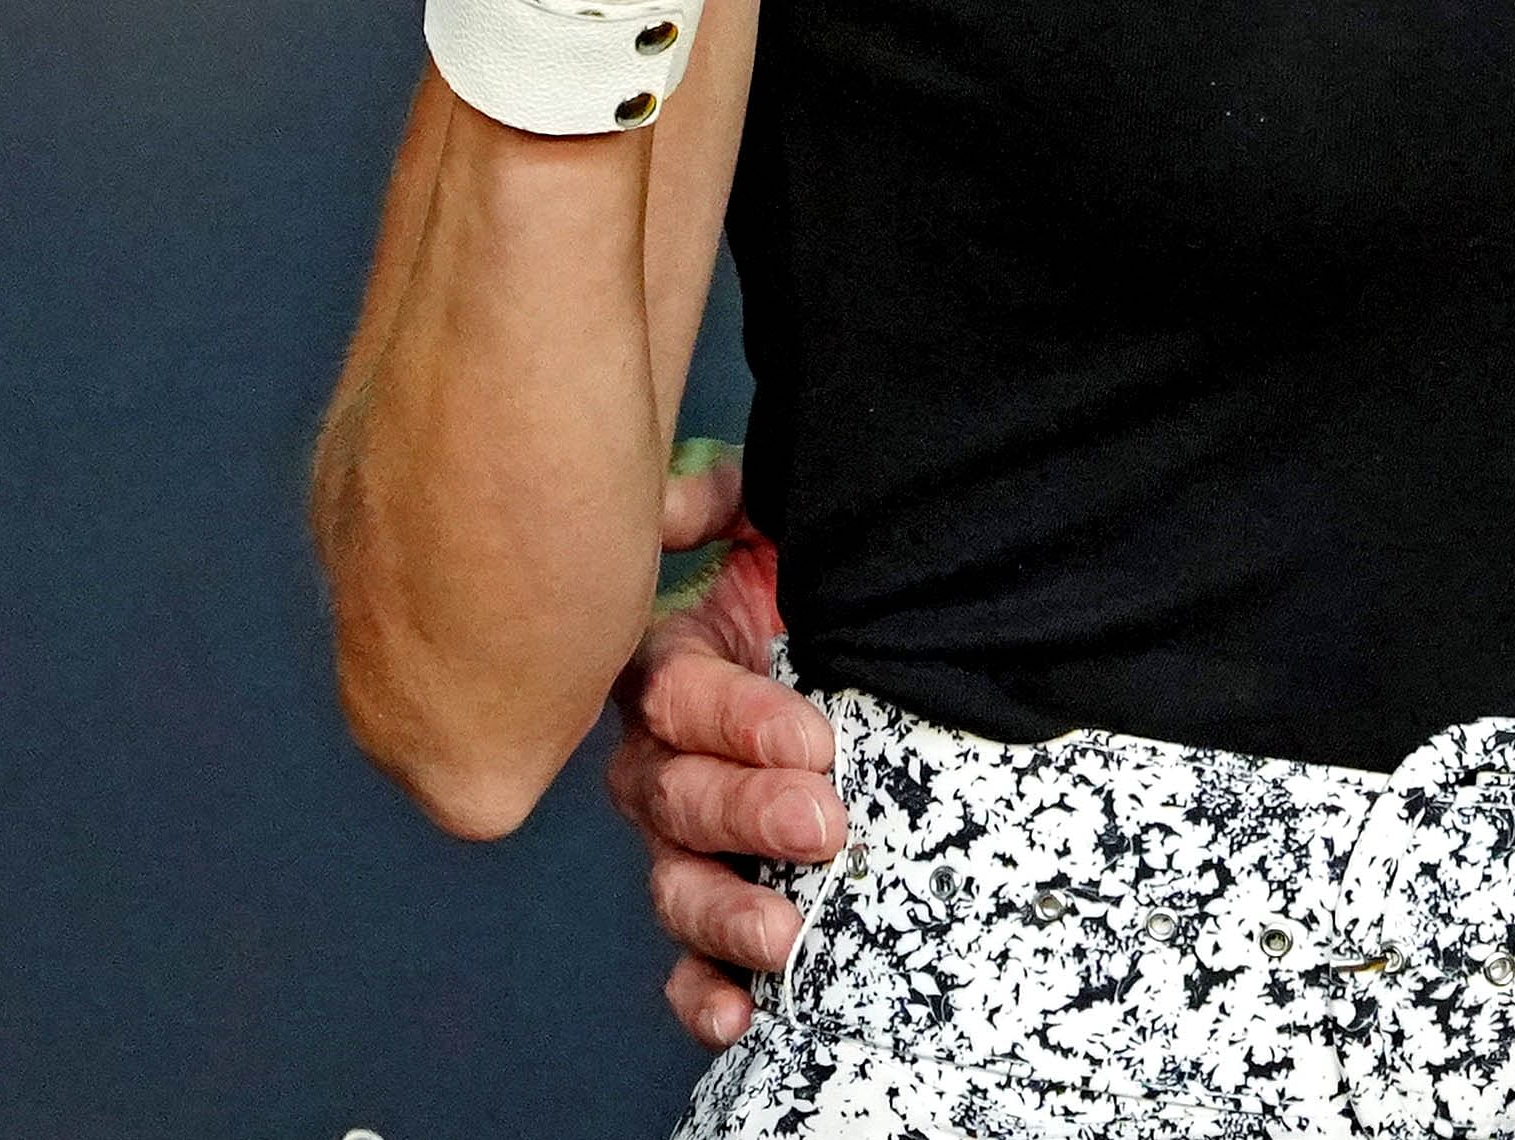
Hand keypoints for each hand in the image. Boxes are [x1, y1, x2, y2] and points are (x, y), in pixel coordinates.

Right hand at [603, 445, 831, 1046]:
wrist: (854, 643)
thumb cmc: (810, 586)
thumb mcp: (776, 529)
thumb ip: (726, 502)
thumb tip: (692, 500)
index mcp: (667, 663)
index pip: (679, 694)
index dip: (740, 720)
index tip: (815, 739)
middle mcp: (660, 754)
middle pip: (673, 796)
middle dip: (746, 815)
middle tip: (822, 826)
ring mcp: (683, 835)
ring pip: (675, 881)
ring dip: (722, 915)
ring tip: (782, 936)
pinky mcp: (717, 892)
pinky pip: (691, 955)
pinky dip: (704, 989)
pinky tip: (735, 1014)